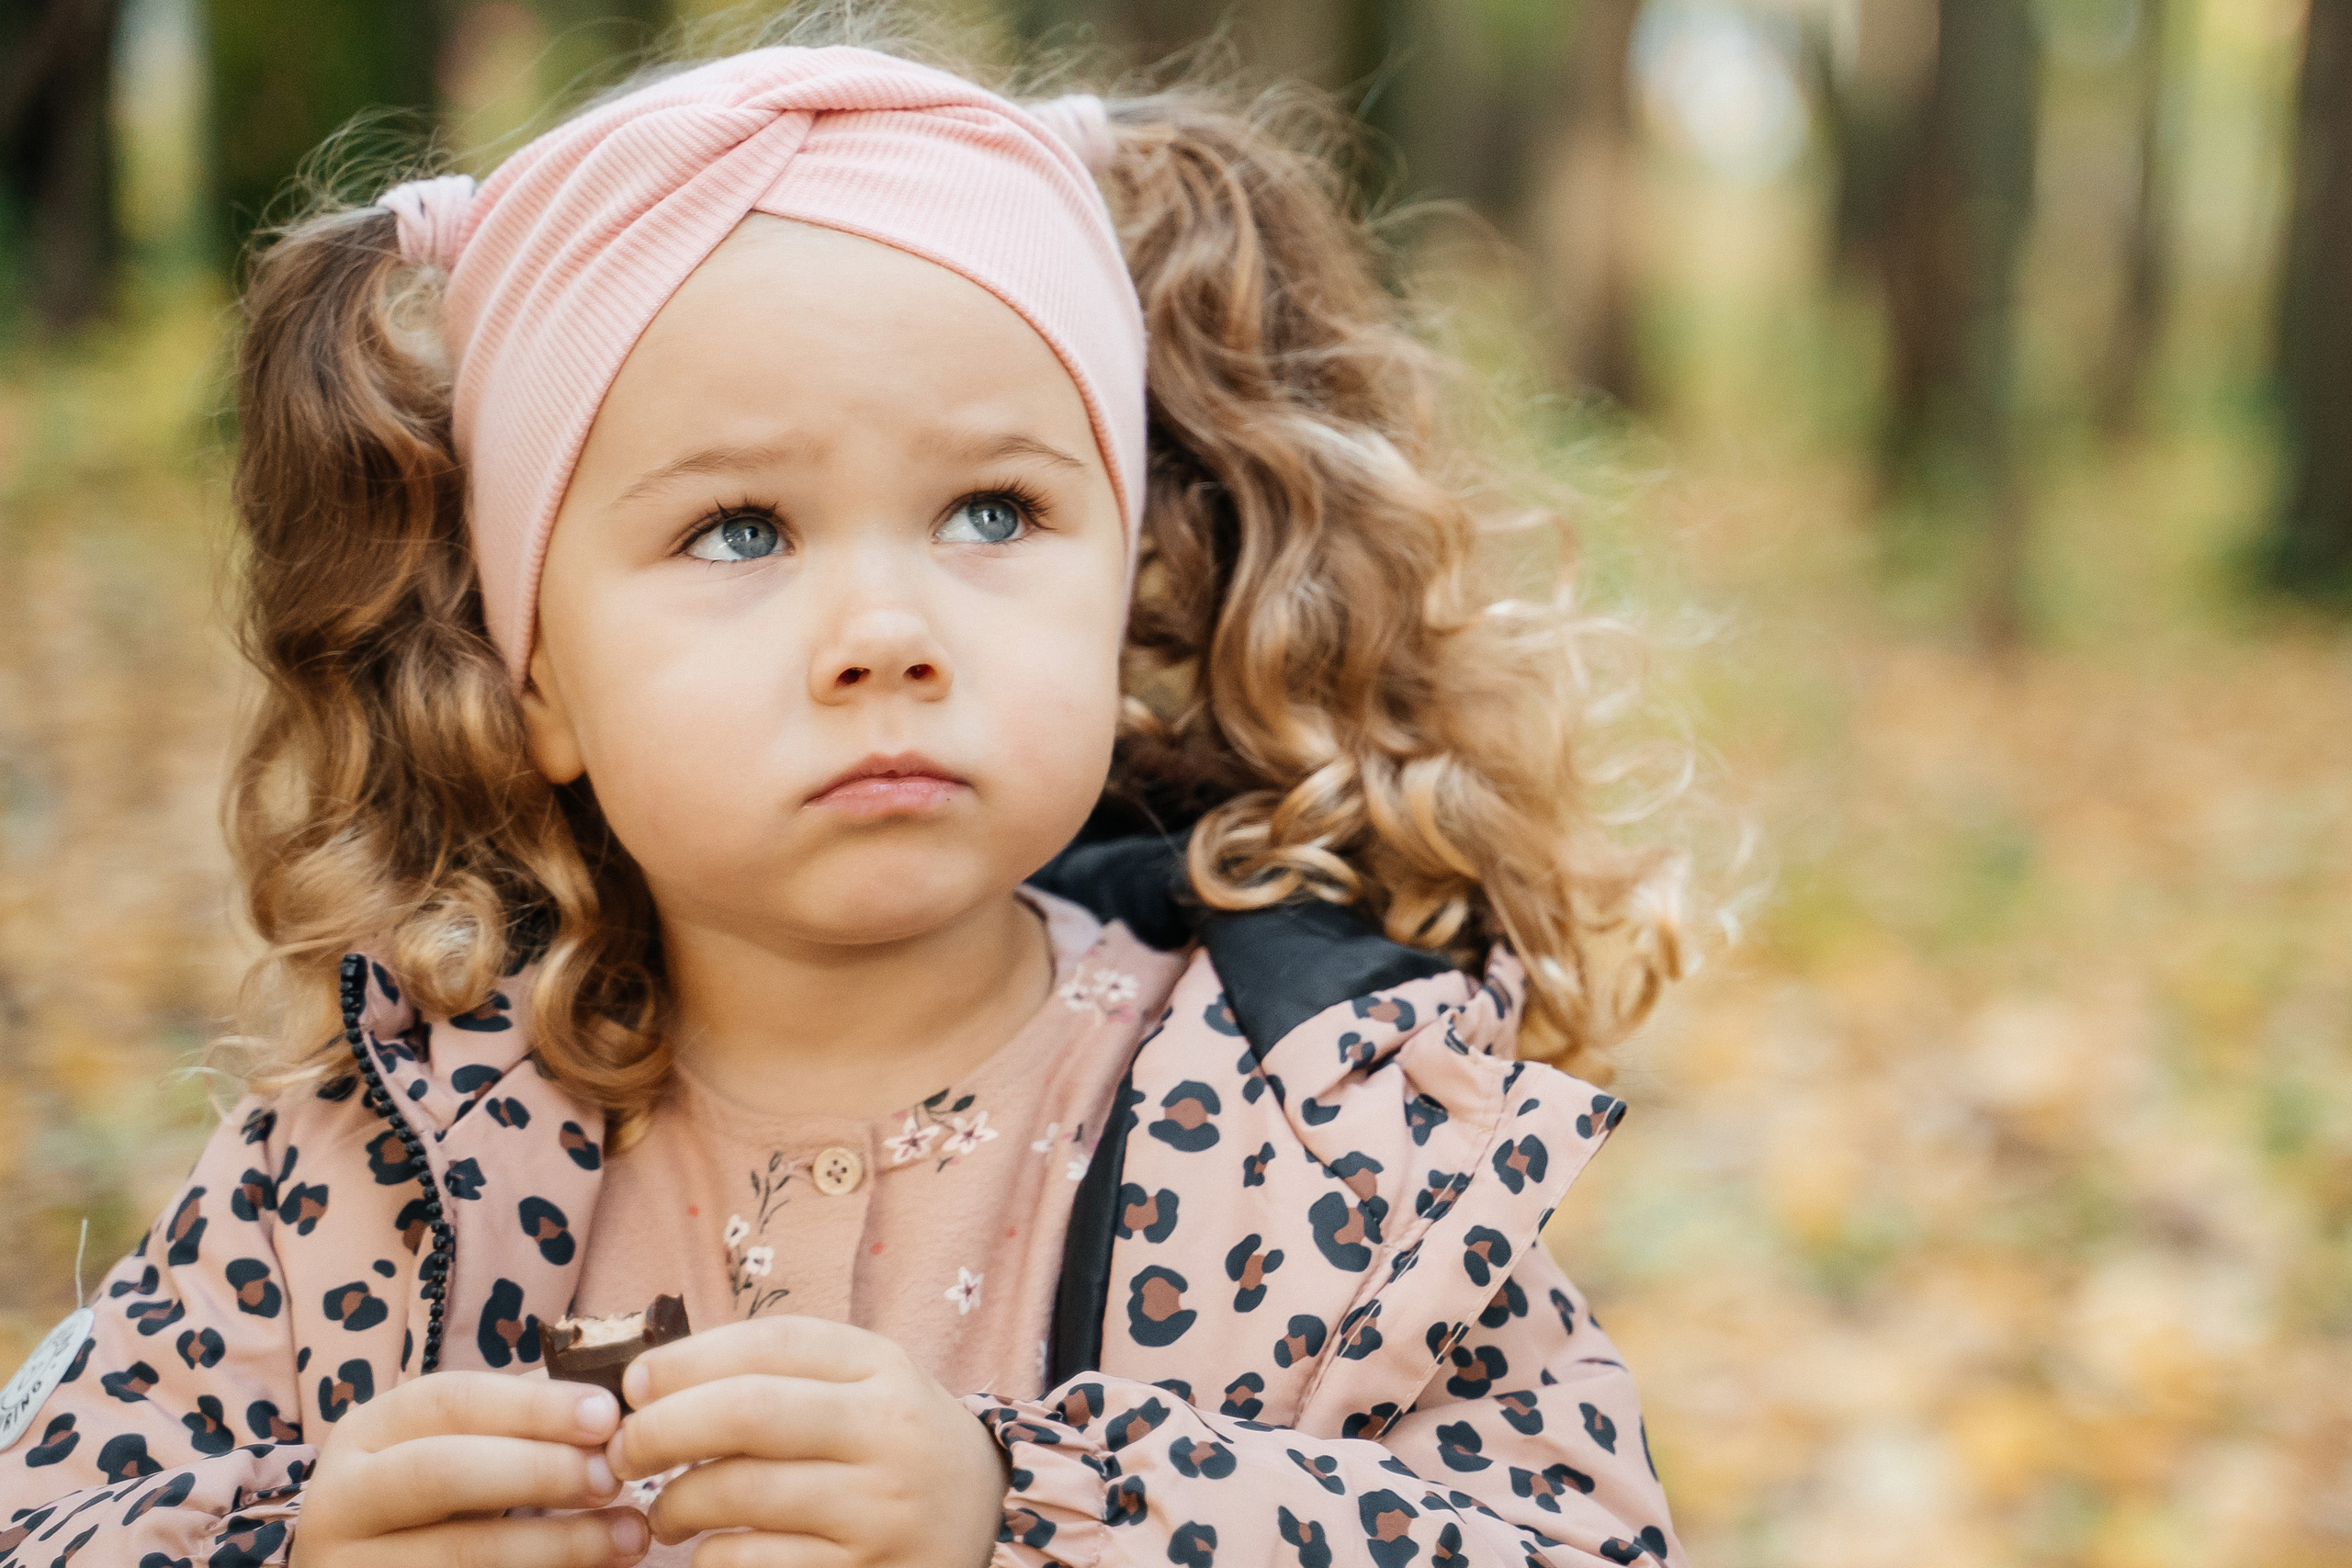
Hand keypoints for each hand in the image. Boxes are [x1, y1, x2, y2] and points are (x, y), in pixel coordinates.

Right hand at [291, 1370, 650, 1566]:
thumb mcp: (457, 1447)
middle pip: (443, 1473)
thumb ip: (522, 1420)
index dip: (533, 1407)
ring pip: (461, 1555)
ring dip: (559, 1545)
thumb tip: (613, 1402)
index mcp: (367, 1433)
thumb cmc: (435, 1502)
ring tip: (632, 1536)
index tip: (608, 1416)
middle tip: (614, 1478)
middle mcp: (341, 1501)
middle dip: (539, 1471)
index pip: (451, 1400)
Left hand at [609, 1316, 1009, 1566]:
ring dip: (674, 1503)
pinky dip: (710, 1557)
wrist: (984, 1519)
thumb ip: (776, 1374)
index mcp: (882, 1367)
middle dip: (661, 1428)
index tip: (634, 1384)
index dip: (685, 1360)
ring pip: (738, 1493)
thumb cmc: (888, 1444)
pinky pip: (751, 1563)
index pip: (770, 1345)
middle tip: (623, 1450)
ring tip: (665, 1510)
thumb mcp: (859, 1387)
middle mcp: (887, 1432)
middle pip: (746, 1412)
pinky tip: (713, 1549)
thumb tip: (648, 1385)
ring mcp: (878, 1510)